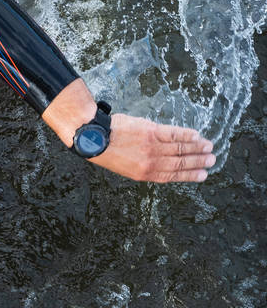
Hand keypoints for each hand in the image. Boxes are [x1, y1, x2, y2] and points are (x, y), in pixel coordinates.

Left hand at [42, 78, 215, 183]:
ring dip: (197, 148)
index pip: (172, 175)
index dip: (190, 176)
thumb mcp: (125, 167)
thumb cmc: (107, 152)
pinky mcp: (151, 131)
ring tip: (209, 148)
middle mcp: (151, 162)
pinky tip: (196, 135)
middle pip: (180, 163)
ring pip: (180, 149)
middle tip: (212, 161)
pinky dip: (186, 135)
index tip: (203, 175)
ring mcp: (152, 147)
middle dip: (198, 162)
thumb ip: (145, 166)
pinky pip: (174, 134)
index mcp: (144, 174)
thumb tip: (161, 163)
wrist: (95, 137)